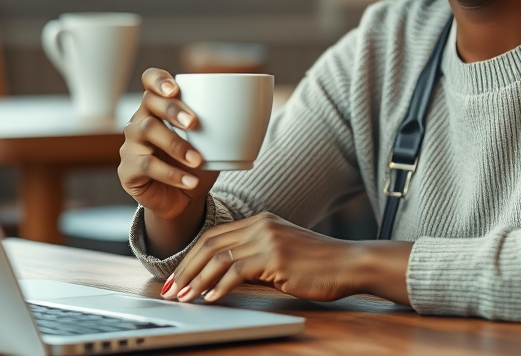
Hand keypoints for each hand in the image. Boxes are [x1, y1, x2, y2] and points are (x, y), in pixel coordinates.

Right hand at [118, 69, 219, 254]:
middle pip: (149, 103)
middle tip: (194, 123)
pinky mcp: (128, 170)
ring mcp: (131, 145)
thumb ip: (225, 122)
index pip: (149, 80)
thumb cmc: (198, 164)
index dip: (158, 79)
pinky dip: (172, 174)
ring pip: (146, 131)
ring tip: (198, 160)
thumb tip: (261, 105)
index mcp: (159, 107)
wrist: (183, 201)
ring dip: (175, 144)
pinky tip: (190, 181)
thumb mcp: (214, 142)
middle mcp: (140, 120)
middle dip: (172, 109)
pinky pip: (146, 166)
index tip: (175, 88)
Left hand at [160, 213, 411, 304]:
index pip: (214, 236)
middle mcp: (261, 225)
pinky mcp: (275, 257)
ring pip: (219, 257)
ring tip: (185, 297)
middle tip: (171, 290)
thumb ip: (254, 260)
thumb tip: (224, 278)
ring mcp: (268, 239)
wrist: (349, 262)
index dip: (191, 257)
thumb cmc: (318, 264)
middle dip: (185, 269)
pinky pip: (238, 271)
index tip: (177, 277)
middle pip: (210, 244)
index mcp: (260, 221)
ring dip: (197, 279)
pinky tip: (211, 298)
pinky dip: (220, 286)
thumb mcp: (281, 254)